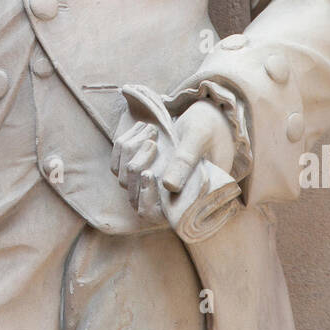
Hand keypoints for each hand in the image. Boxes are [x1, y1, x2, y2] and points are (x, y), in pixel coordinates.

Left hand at [110, 98, 235, 222]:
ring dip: (131, 152)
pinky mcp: (142, 166)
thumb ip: (186, 160)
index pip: (158, 215)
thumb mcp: (200, 138)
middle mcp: (167, 196)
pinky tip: (141, 128)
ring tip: (151, 131)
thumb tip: (169, 186)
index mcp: (188, 198)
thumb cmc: (210, 127)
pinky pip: (119, 163)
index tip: (149, 174)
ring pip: (124, 179)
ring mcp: (153, 182)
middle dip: (137, 168)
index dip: (148, 200)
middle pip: (135, 198)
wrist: (207, 115)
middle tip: (152, 143)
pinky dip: (125, 145)